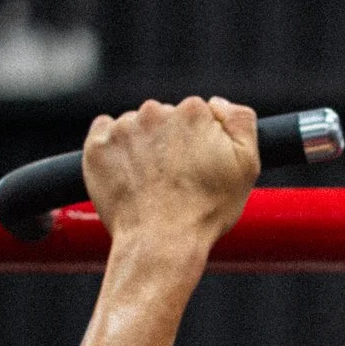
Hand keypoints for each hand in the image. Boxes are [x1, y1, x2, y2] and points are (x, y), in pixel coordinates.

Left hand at [82, 96, 259, 247]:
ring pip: (135, 127)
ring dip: (143, 147)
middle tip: (176, 178)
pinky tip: (128, 174)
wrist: (161, 241)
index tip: (199, 165)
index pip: (197, 113)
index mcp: (193, 111)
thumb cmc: (206, 210)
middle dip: (170, 142)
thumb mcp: (247, 165)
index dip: (201, 141)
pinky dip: (114, 150)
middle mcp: (155, 112)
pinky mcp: (97, 146)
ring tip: (152, 183)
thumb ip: (241, 121)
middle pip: (165, 118)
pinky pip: (104, 134)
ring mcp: (123, 128)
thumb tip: (218, 103)